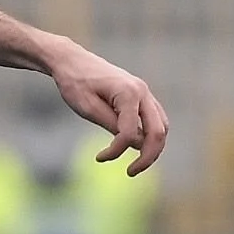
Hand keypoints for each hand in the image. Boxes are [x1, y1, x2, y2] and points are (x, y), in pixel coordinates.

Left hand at [48, 41, 168, 175]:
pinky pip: (155, 120)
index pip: (130, 132)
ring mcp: (145, 93)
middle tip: (131, 173)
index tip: (99, 158)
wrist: (72, 61)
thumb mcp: (87, 107)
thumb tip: (136, 145)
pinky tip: (134, 147)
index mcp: (128, 93)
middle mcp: (142, 92)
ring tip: (135, 164)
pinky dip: (149, 136)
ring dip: (152, 148)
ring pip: (161, 126)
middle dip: (148, 156)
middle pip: (159, 132)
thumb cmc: (75, 82)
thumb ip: (112, 125)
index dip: (116, 150)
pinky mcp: (141, 96)